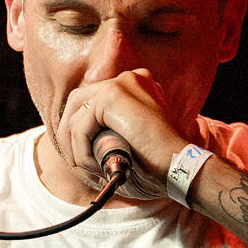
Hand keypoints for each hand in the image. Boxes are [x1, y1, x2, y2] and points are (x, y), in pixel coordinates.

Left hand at [56, 69, 184, 201]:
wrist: (178, 168)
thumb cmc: (156, 166)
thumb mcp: (126, 143)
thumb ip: (105, 133)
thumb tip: (70, 139)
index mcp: (135, 87)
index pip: (91, 100)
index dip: (78, 128)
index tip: (78, 155)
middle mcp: (129, 78)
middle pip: (78, 102)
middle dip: (68, 134)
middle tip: (74, 163)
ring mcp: (121, 83)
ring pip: (76, 115)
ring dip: (75, 147)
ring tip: (89, 169)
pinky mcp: (113, 94)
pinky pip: (80, 126)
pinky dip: (80, 150)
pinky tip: (94, 166)